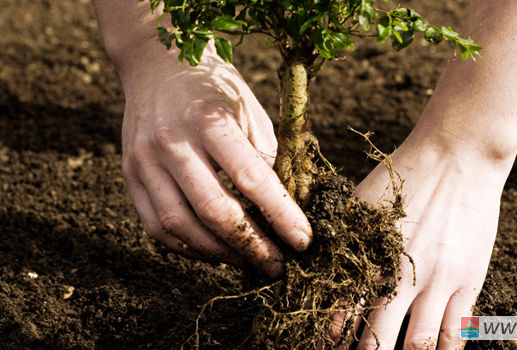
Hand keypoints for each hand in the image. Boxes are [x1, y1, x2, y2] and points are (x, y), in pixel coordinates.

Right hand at [117, 41, 310, 277]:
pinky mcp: (129, 175)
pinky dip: (188, 247)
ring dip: (220, 253)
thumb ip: (265, 158)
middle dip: (251, 246)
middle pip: (214, 210)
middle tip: (277, 264)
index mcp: (210, 119)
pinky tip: (214, 251)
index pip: (251, 179)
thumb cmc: (215, 90)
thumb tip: (285, 209)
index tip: (303, 241)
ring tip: (248, 261)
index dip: (281, 215)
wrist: (156, 64)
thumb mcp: (250, 111)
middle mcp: (172, 141)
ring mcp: (144, 160)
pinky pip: (156, 226)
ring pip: (181, 226)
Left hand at [349, 133, 509, 348]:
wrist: (458, 154)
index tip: (328, 344)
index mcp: (370, 255)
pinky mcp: (468, 279)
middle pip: (378, 337)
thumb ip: (340, 235)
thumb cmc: (403, 174)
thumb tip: (316, 261)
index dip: (332, 336)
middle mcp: (402, 276)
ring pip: (419, 343)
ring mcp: (438, 281)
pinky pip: (457, 330)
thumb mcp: (361, 201)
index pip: (343, 312)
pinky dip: (444, 349)